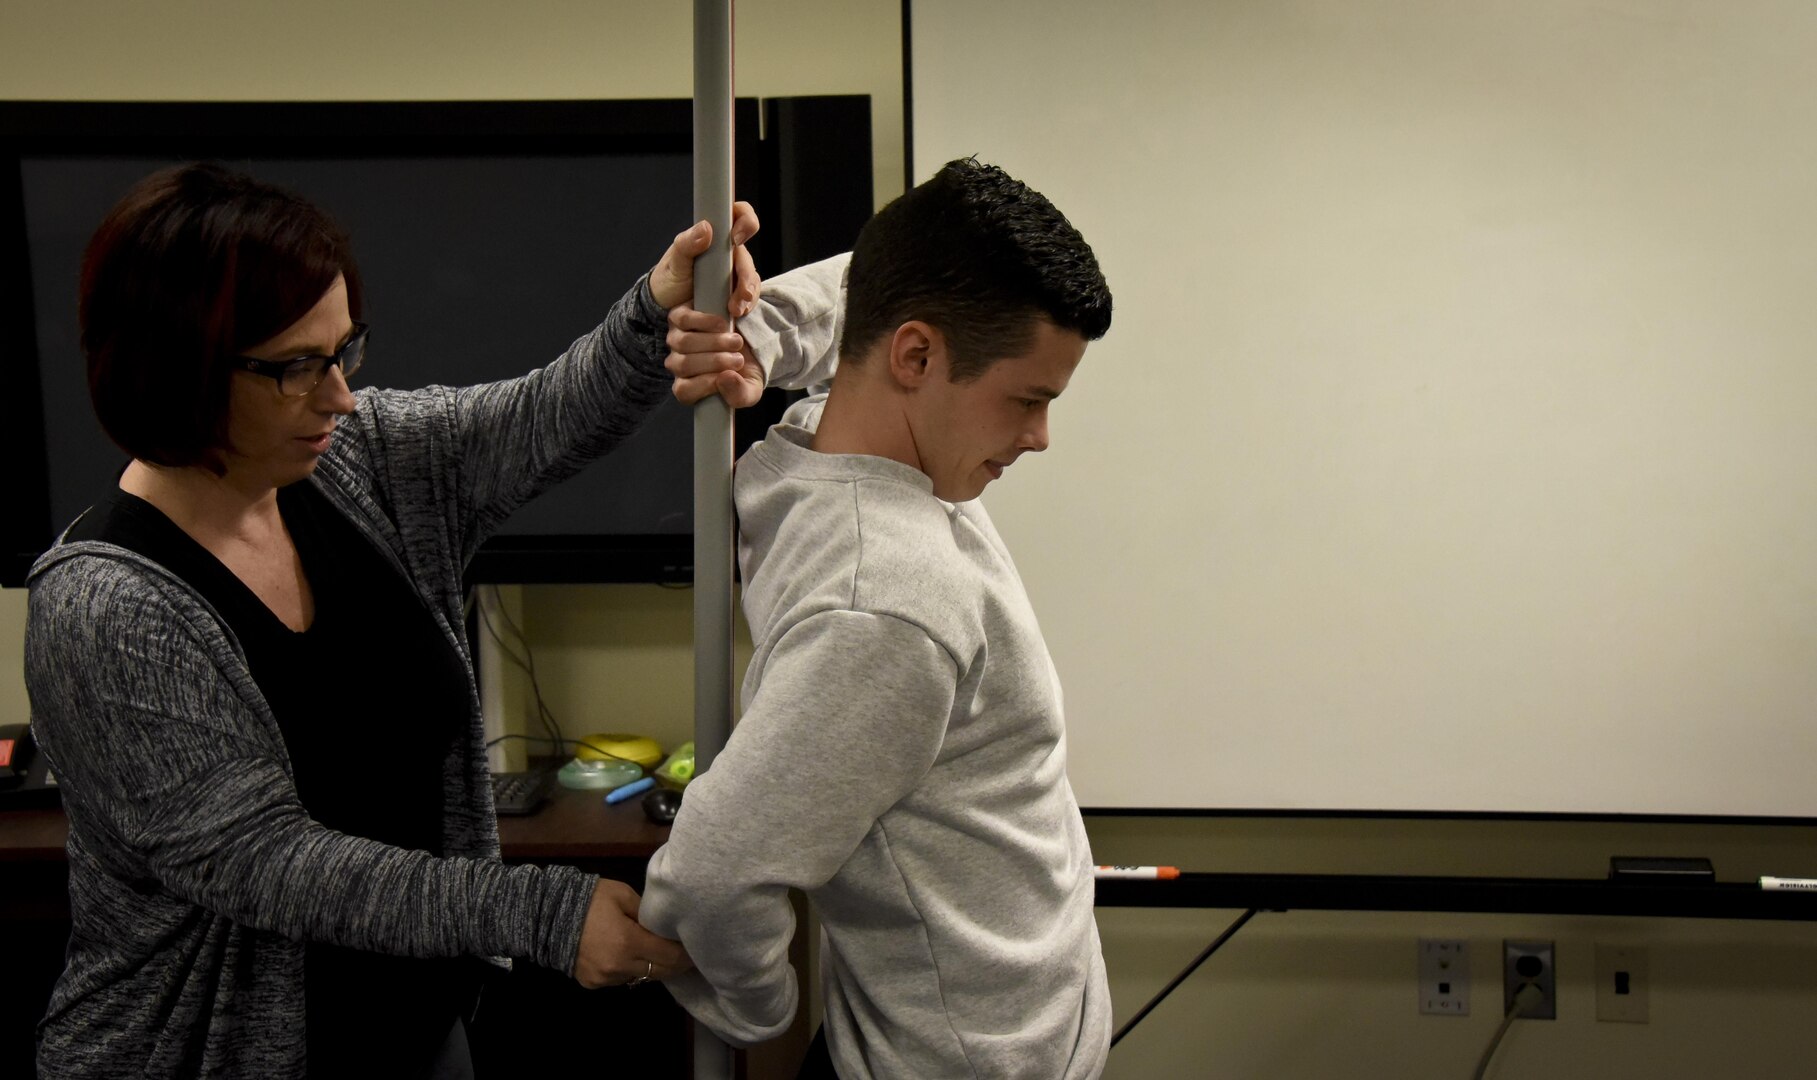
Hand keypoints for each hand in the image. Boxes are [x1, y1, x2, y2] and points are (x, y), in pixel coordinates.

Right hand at [571, 879, 692, 988]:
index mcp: (629, 942)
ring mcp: (605, 978)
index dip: (686, 954)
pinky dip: (629, 969)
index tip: (696, 949)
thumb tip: (664, 925)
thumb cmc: (589, 899)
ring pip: (641, 977)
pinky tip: (629, 955)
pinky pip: (620, 979)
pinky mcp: (592, 983)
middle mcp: (619, 966)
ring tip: (659, 952)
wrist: (548, 914)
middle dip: (676, 964)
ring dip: (652, 966)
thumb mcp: (623, 894)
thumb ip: (647, 912)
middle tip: (687, 954)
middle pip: (660, 972)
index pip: (669, 956)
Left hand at [648, 201, 760, 313]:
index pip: (739, 216)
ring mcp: (734, 272)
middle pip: (748, 255)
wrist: (665, 304)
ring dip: (748, 293)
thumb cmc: (669, 277)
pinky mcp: (736, 291)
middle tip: (741, 292)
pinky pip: (749, 295)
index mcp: (715, 235)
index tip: (735, 239)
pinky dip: (746, 304)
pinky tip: (736, 312)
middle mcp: (729, 251)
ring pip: (752, 278)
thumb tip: (706, 228)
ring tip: (735, 309)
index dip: (745, 221)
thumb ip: (687, 243)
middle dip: (747, 275)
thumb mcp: (674, 261)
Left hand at [665, 303, 764, 407]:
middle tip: (739, 359)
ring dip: (715, 342)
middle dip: (717, 362)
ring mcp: (674, 339)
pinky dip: (707, 323)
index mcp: (688, 386)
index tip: (731, 375)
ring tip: (736, 342)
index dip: (706, 384)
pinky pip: (684, 320)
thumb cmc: (745, 367)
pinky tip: (723, 325)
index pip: (683, 391)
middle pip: (684, 365)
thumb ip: (741, 395)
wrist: (749, 337)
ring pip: (684, 343)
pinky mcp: (677, 316)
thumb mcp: (751, 388)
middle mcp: (676, 363)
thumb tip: (726, 377)